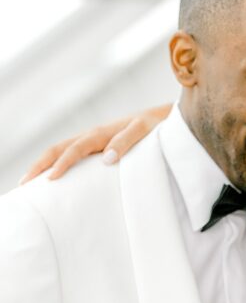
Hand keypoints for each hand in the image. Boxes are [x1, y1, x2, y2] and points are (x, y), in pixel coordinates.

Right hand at [20, 104, 171, 183]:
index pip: (74, 149)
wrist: (164, 117)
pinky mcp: (99, 146)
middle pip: (58, 148)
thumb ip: (126, 142)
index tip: (49, 180)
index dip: (61, 164)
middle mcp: (93, 135)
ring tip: (30, 182)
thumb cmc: (156, 125)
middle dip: (40, 165)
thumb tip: (106, 159)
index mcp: (101, 133)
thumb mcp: (144, 131)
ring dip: (44, 164)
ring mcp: (94, 141)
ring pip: (62, 150)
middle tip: (24, 185)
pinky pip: (74, 154)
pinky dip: (59, 163)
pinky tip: (54, 177)